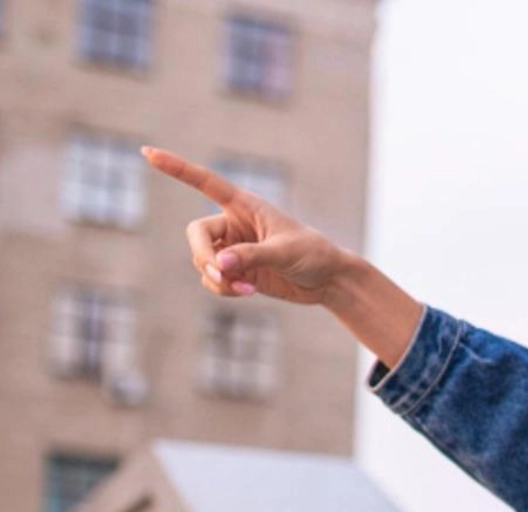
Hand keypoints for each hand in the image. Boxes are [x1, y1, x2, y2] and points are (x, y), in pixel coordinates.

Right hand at [142, 146, 423, 364]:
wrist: (329, 281)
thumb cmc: (314, 255)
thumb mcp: (286, 252)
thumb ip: (252, 256)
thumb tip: (220, 265)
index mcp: (245, 206)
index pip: (204, 182)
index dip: (177, 168)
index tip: (147, 152)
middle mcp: (234, 224)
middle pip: (195, 235)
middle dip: (204, 257)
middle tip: (224, 275)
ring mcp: (233, 249)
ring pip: (203, 262)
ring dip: (218, 278)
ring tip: (246, 287)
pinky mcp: (237, 272)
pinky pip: (214, 281)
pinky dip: (224, 289)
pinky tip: (248, 292)